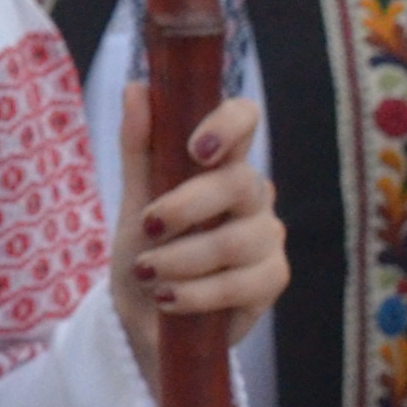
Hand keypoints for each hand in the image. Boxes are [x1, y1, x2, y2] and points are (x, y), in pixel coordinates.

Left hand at [109, 86, 280, 382]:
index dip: (228, 124)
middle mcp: (253, 193)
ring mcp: (267, 236)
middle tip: (148, 227)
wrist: (144, 318)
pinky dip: (197, 293)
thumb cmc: (144, 250)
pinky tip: (169, 298)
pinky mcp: (272, 279)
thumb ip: (139, 147)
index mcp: (221, 163)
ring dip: (182, 258)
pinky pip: (243, 283)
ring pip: (237, 239)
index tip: (197, 149)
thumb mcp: (134, 199)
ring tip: (148, 273)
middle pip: (239, 182)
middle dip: (186, 206)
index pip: (245, 120)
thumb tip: (137, 88)